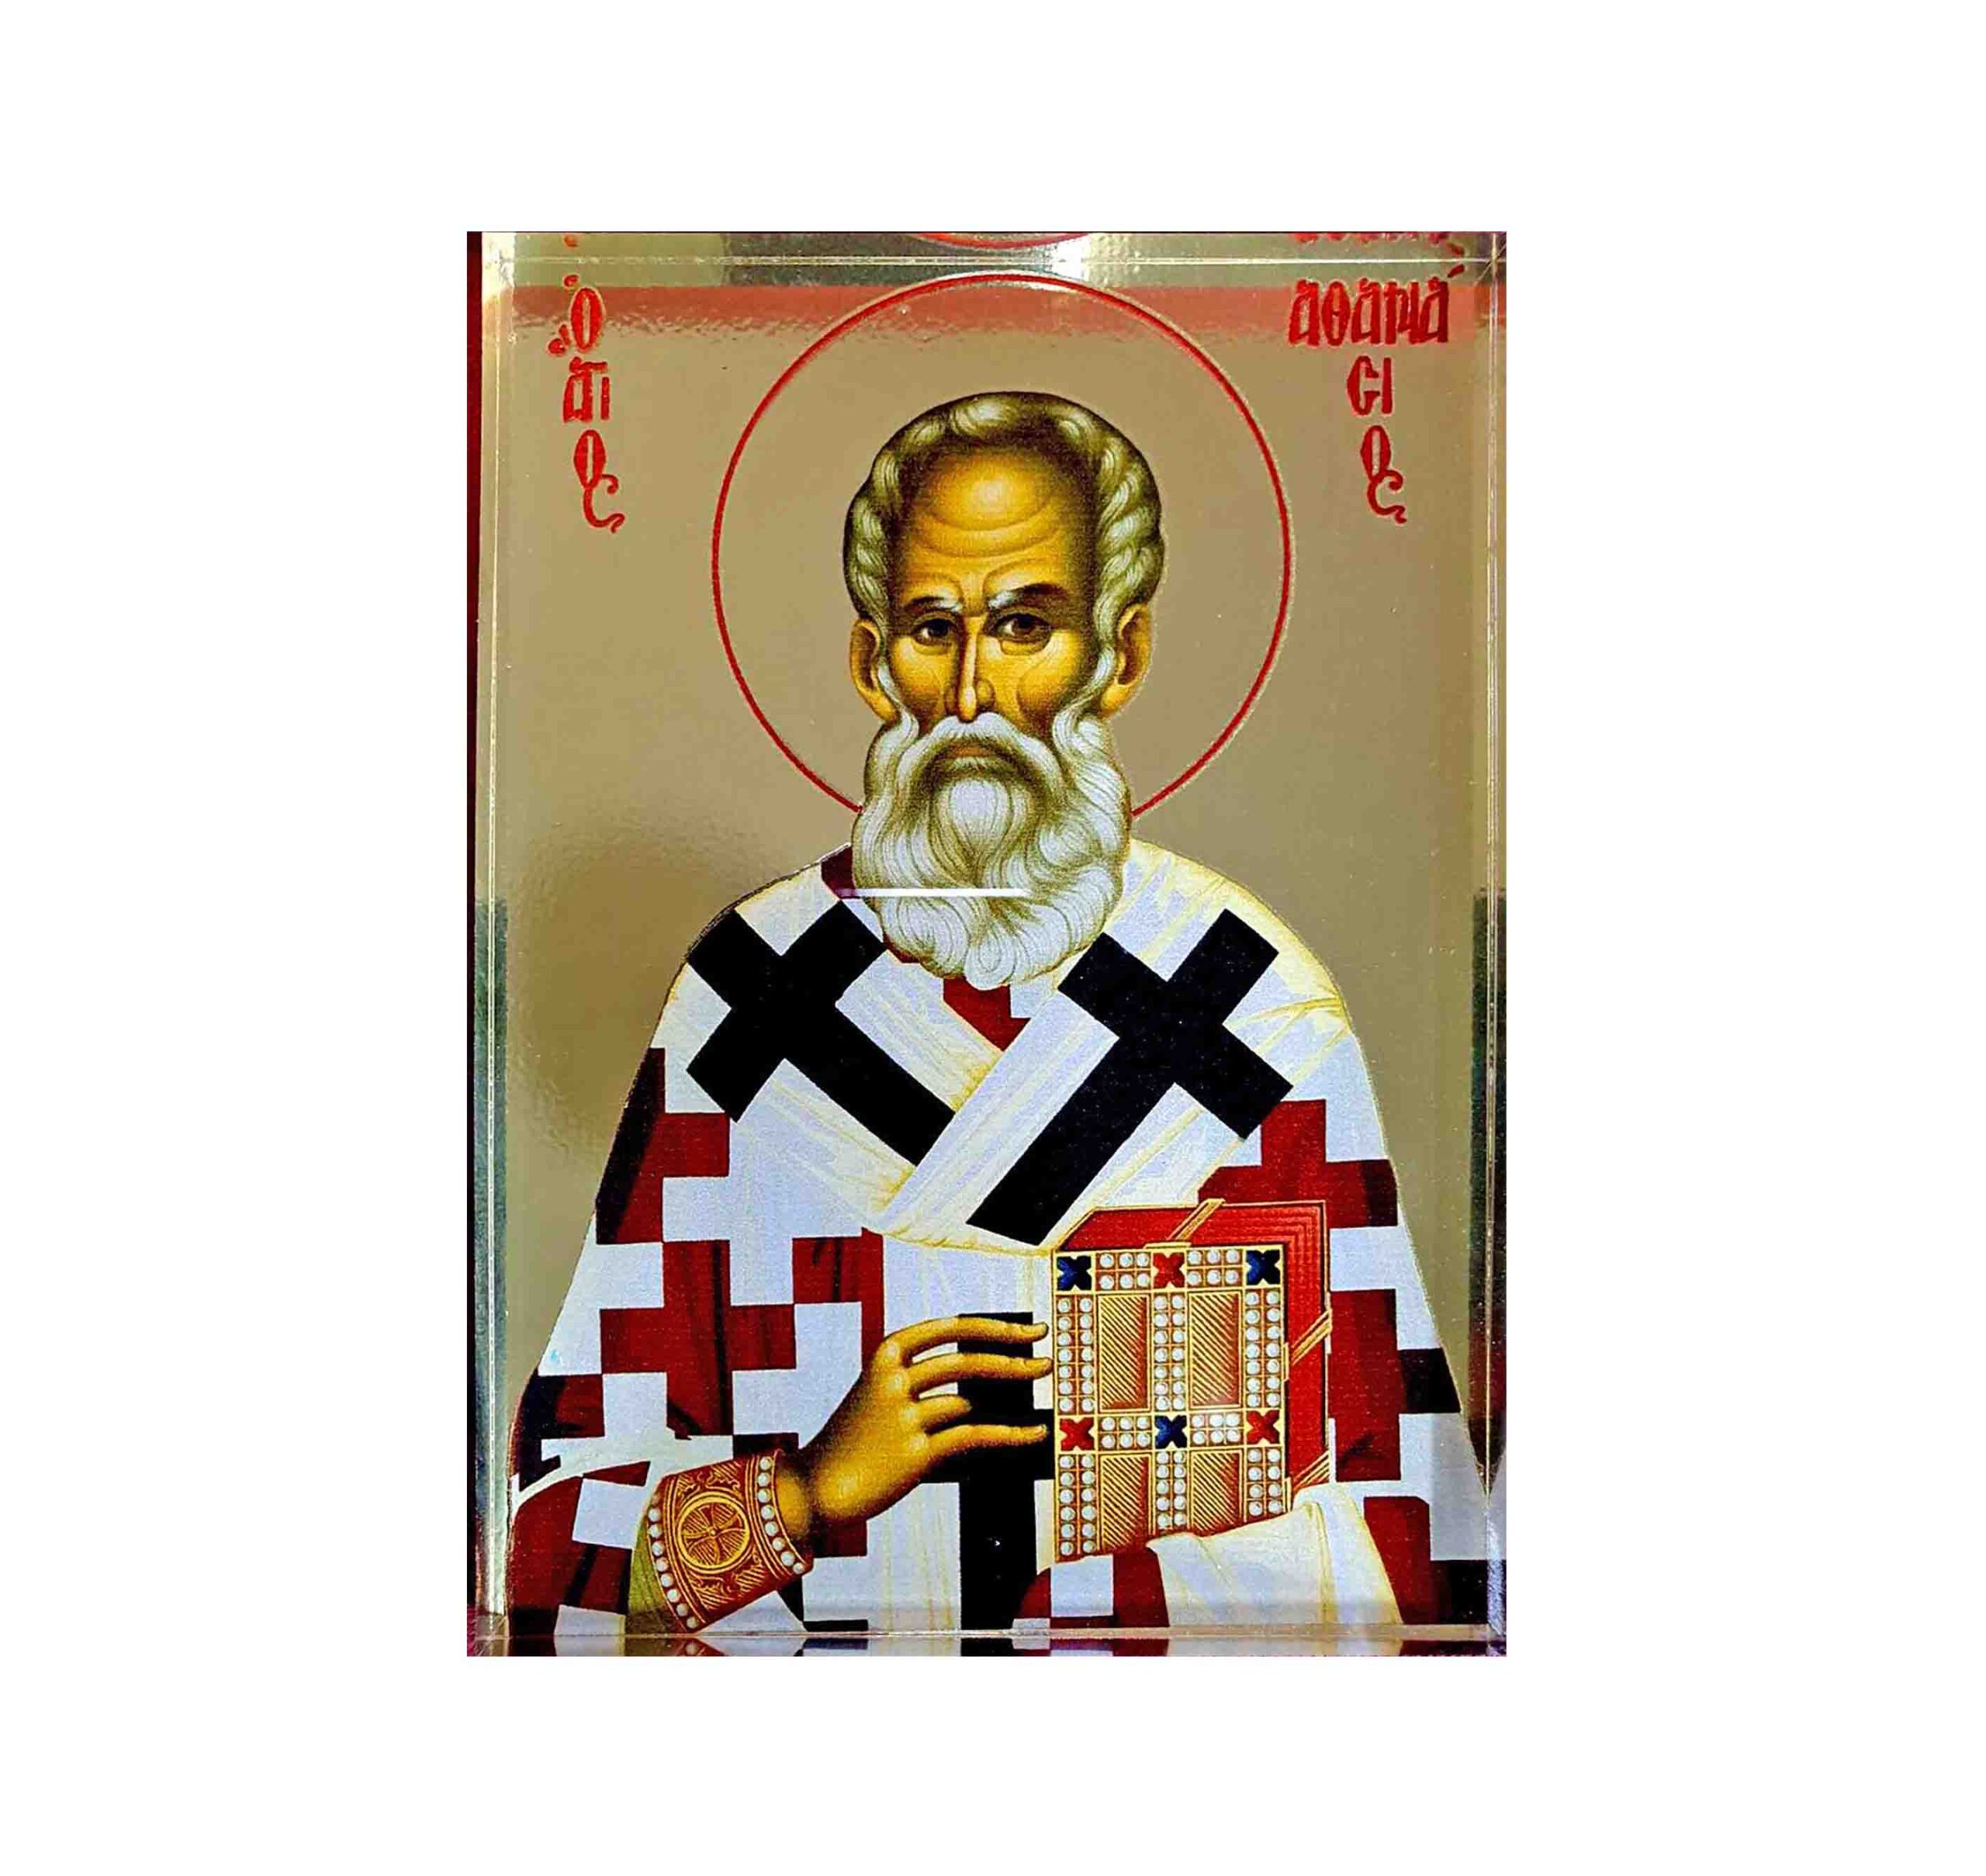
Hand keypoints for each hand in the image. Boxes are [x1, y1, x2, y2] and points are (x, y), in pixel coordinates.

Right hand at [777, 1316, 1048, 1545]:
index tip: (1028, 1330)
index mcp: (885, 1354)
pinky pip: (973, 1437)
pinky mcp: (914, 1453)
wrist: (817, 1486)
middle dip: (1014, 1358)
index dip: (994, 1327)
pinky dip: (1010, 1435)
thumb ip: (927, 1384)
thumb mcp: (881, 1396)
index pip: (950, 1327)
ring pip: (968, 1401)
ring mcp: (902, 1415)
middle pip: (966, 1359)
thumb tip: (990, 1380)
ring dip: (1010, 1406)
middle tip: (1046, 1361)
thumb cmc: (857, 1441)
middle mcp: (893, 1378)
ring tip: (1039, 1410)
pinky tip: (1032, 1433)